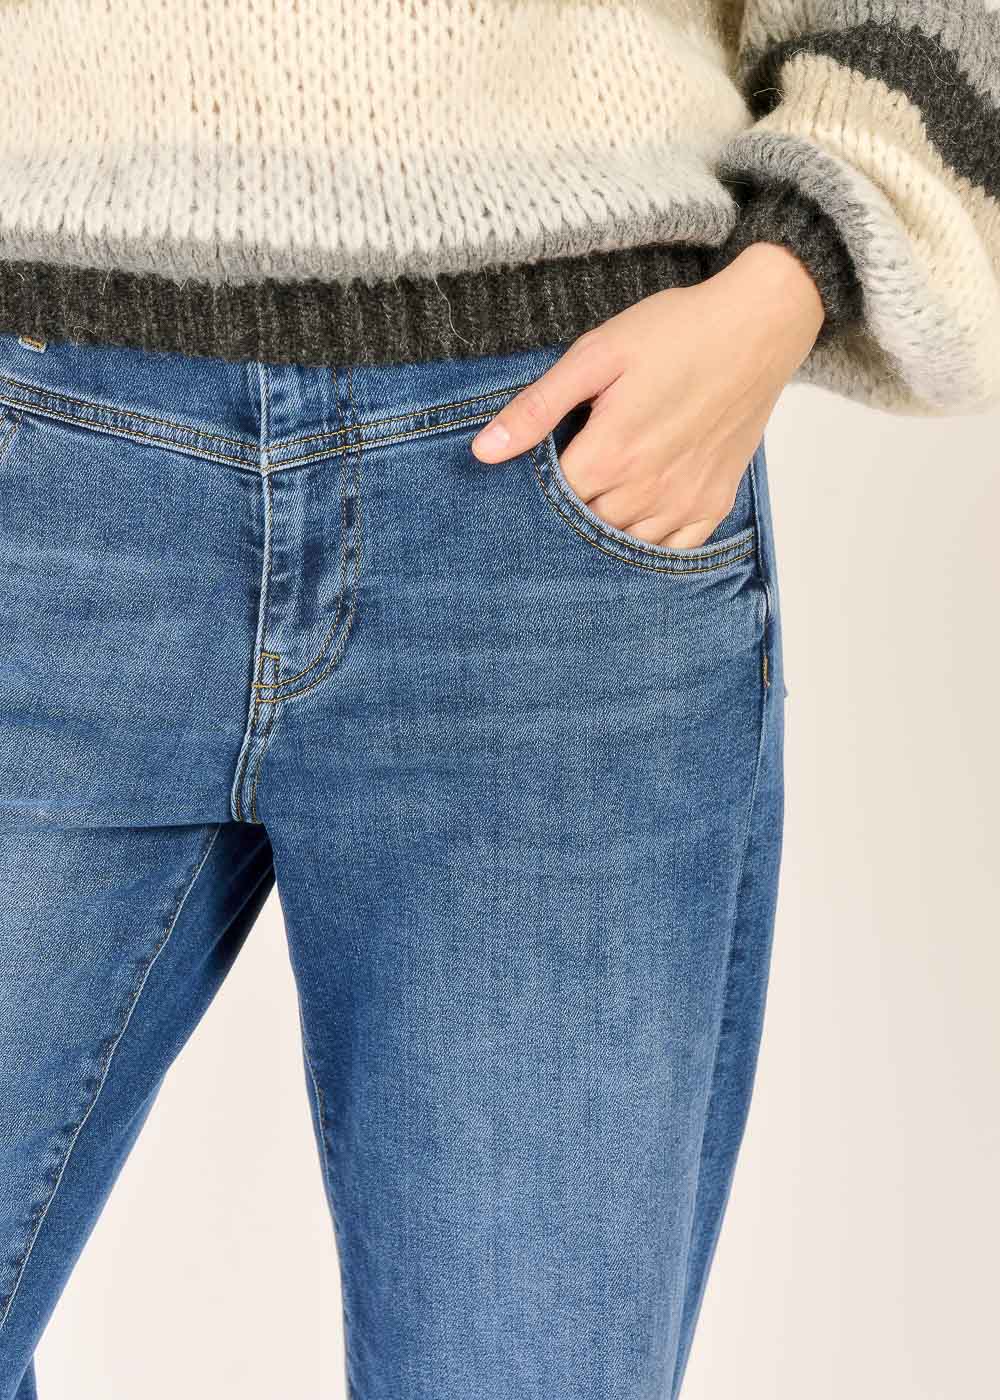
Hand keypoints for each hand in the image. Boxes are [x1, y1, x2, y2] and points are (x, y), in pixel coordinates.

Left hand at [471, 244, 824, 547]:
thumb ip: (538, 407)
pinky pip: (674, 550)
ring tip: (600, 498)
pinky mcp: (714, 503)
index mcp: (610, 454)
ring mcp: (684, 501)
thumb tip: (484, 452)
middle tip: (569, 480)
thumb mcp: (596, 355)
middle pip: (584, 529)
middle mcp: (647, 490)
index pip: (550, 502)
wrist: (758, 326)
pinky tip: (637, 521)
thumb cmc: (676, 332)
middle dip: (568, 513)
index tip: (535, 470)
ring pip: (625, 546)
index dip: (535, 490)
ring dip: (606, 531)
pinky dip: (650, 544)